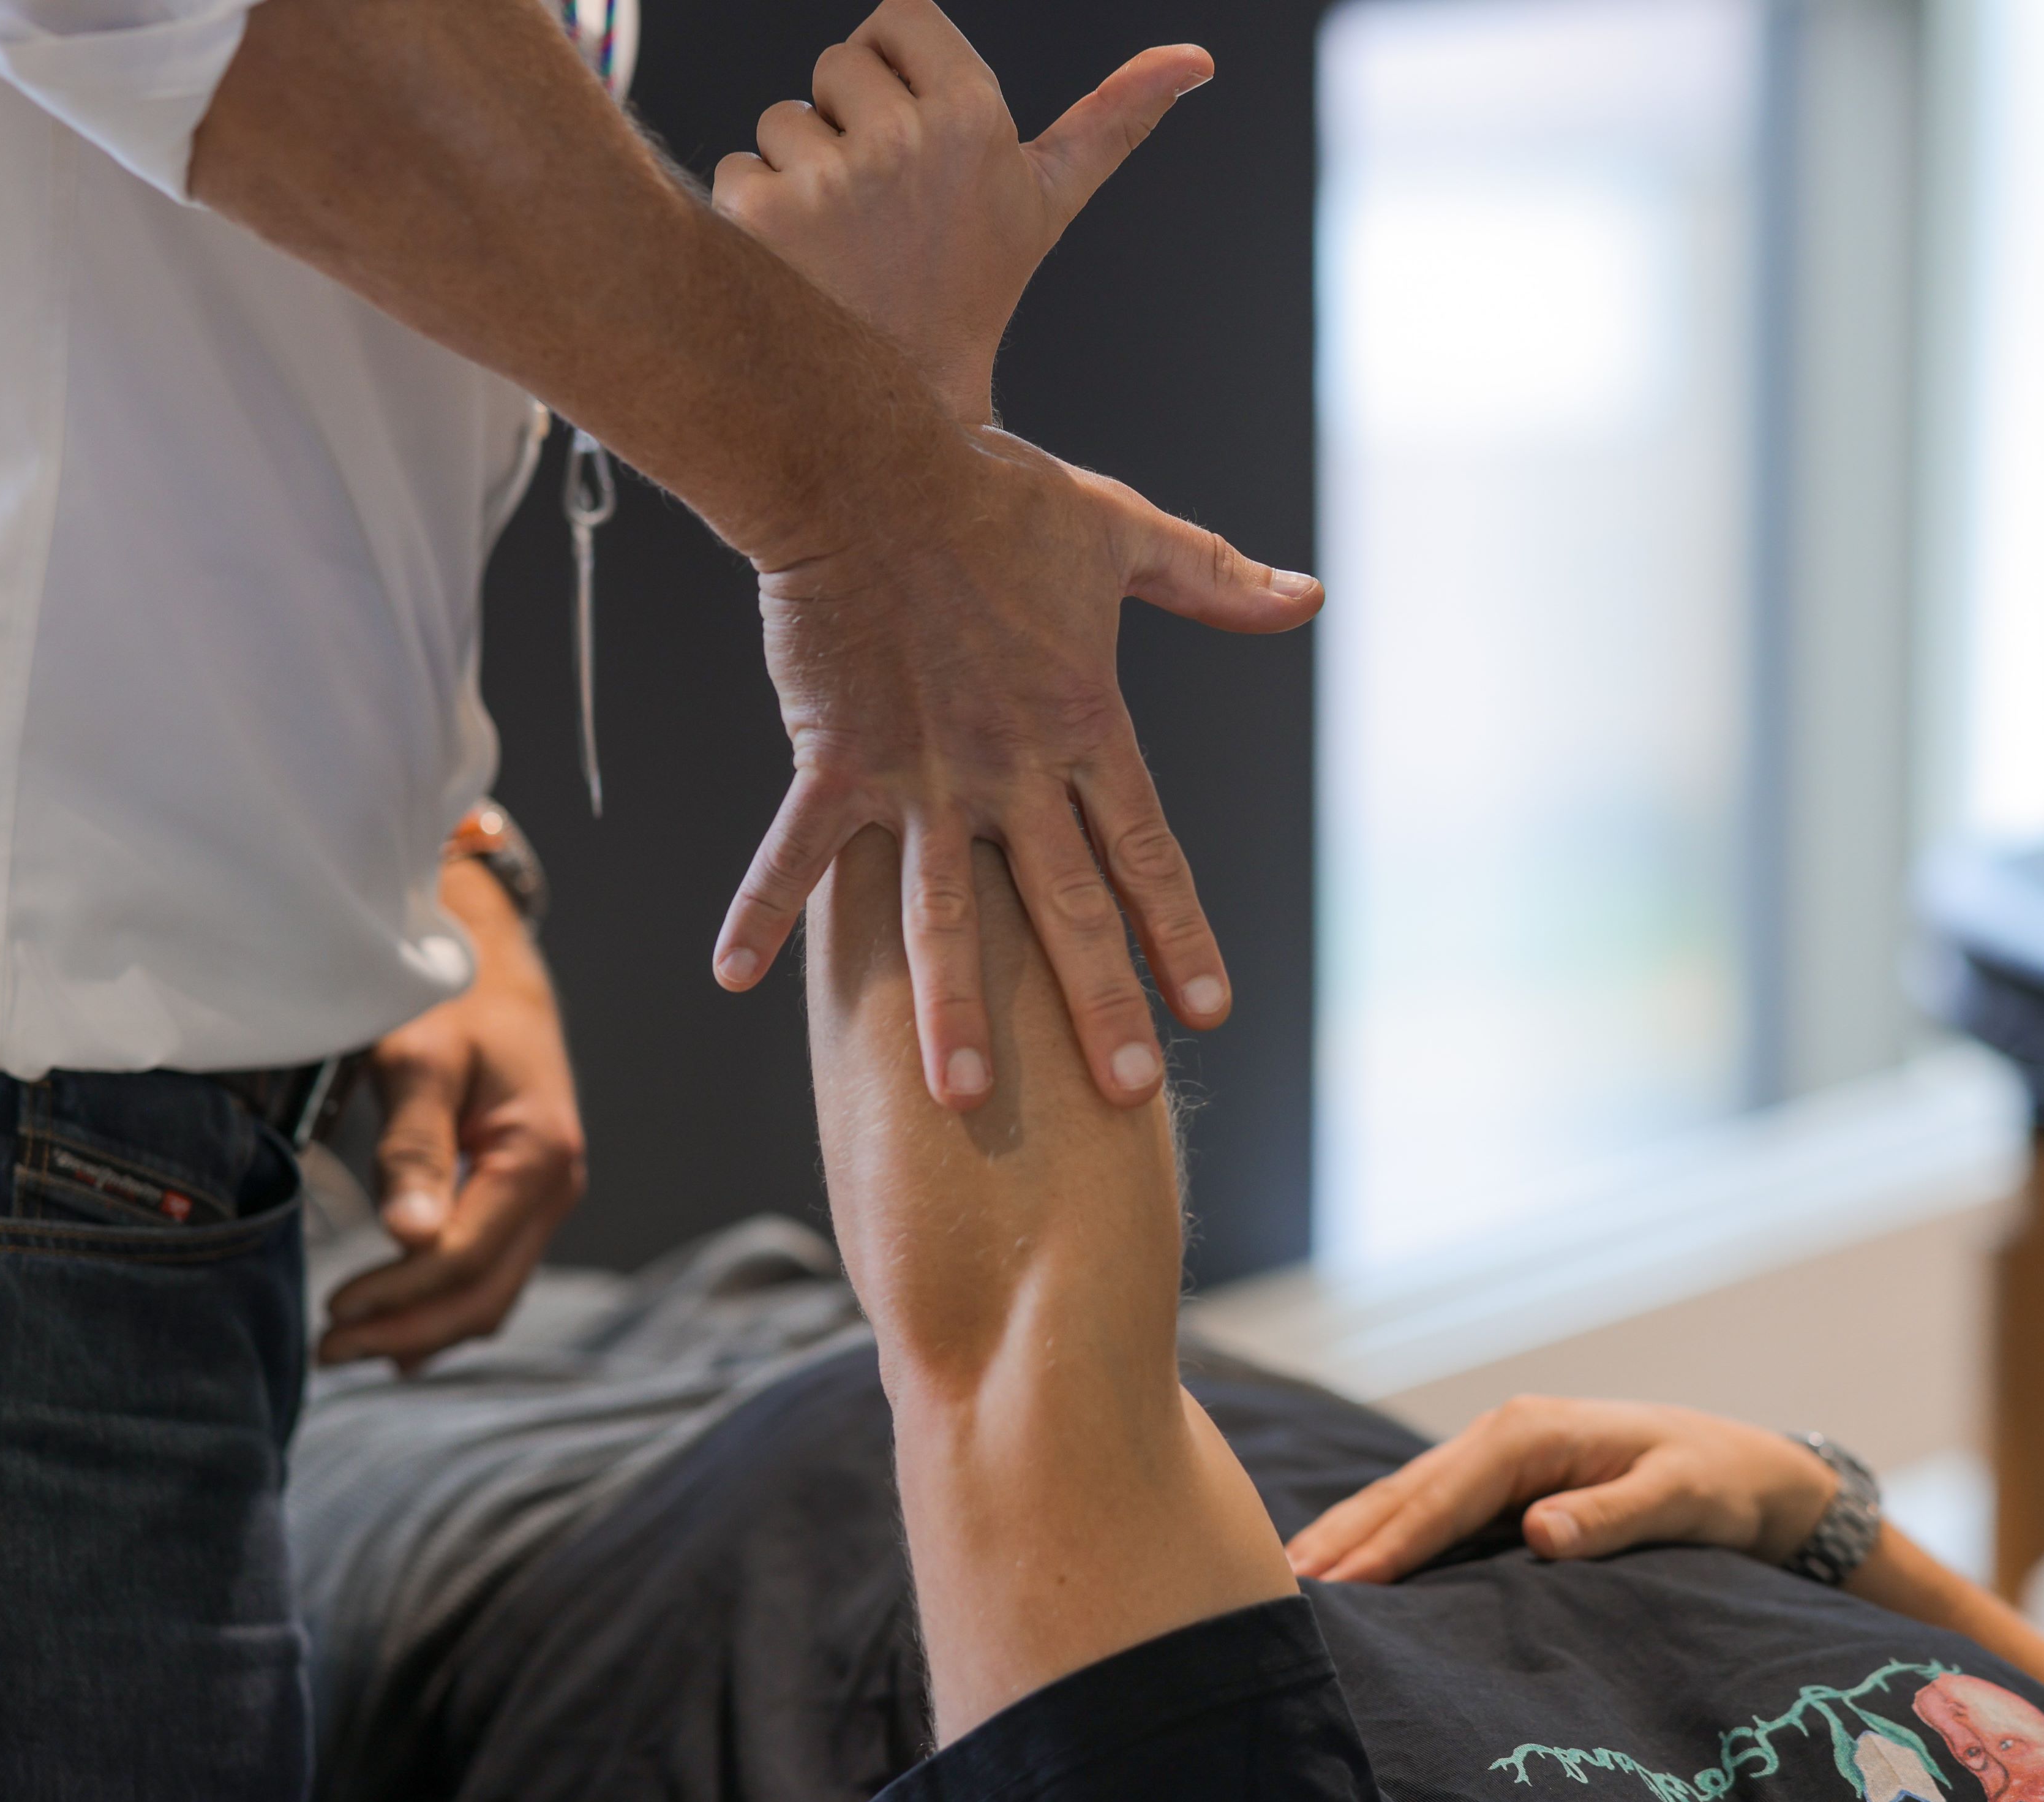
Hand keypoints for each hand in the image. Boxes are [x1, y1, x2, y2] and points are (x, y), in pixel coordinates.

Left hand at [320, 858, 588, 1373]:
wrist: (494, 964)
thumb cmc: (450, 1000)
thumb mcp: (419, 1060)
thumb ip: (413, 1148)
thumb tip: (409, 1238)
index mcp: (537, 1155)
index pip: (464, 1258)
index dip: (397, 1298)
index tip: (330, 1316)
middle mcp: (557, 1186)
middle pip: (485, 1294)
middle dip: (407, 1331)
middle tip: (325, 1352)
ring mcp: (549, 1197)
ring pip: (494, 1294)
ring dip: (425, 1330)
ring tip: (350, 1348)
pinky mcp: (527, 1197)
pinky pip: (495, 1273)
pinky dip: (447, 1308)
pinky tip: (400, 1332)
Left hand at [713, 1, 1213, 424]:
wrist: (908, 406)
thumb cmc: (974, 289)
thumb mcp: (1045, 200)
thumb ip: (1114, 120)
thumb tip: (1195, 58)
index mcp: (974, 113)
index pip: (896, 15)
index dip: (898, 71)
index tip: (918, 141)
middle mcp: (904, 138)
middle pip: (835, 62)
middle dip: (849, 121)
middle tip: (886, 209)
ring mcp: (829, 176)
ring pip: (782, 118)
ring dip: (801, 170)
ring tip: (848, 241)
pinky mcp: (762, 212)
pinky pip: (738, 166)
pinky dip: (757, 211)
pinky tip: (803, 265)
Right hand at [714, 422, 1318, 1111]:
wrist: (871, 461)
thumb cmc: (997, 495)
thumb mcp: (1124, 534)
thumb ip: (1216, 581)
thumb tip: (1310, 597)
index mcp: (1083, 725)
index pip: (1148, 853)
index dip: (1180, 933)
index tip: (1208, 1011)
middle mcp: (1011, 766)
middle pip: (1067, 906)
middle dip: (1098, 1005)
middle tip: (1125, 1095)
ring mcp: (921, 770)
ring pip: (945, 912)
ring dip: (953, 1007)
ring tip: (962, 1097)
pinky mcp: (837, 756)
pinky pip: (798, 850)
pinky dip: (763, 910)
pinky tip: (733, 977)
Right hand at [1282, 1396, 1843, 1584]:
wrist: (1745, 1469)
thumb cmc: (1716, 1484)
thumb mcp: (1681, 1497)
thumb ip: (1611, 1515)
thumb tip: (1538, 1531)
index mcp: (1532, 1434)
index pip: (1443, 1494)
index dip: (1389, 1542)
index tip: (1338, 1584)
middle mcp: (1504, 1435)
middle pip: (1406, 1492)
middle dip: (1343, 1537)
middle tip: (1280, 1588)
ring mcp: (1498, 1456)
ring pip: (1406, 1497)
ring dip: (1349, 1536)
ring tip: (1290, 1580)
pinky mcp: (1501, 1483)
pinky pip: (1426, 1508)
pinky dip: (1380, 1534)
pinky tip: (1345, 1564)